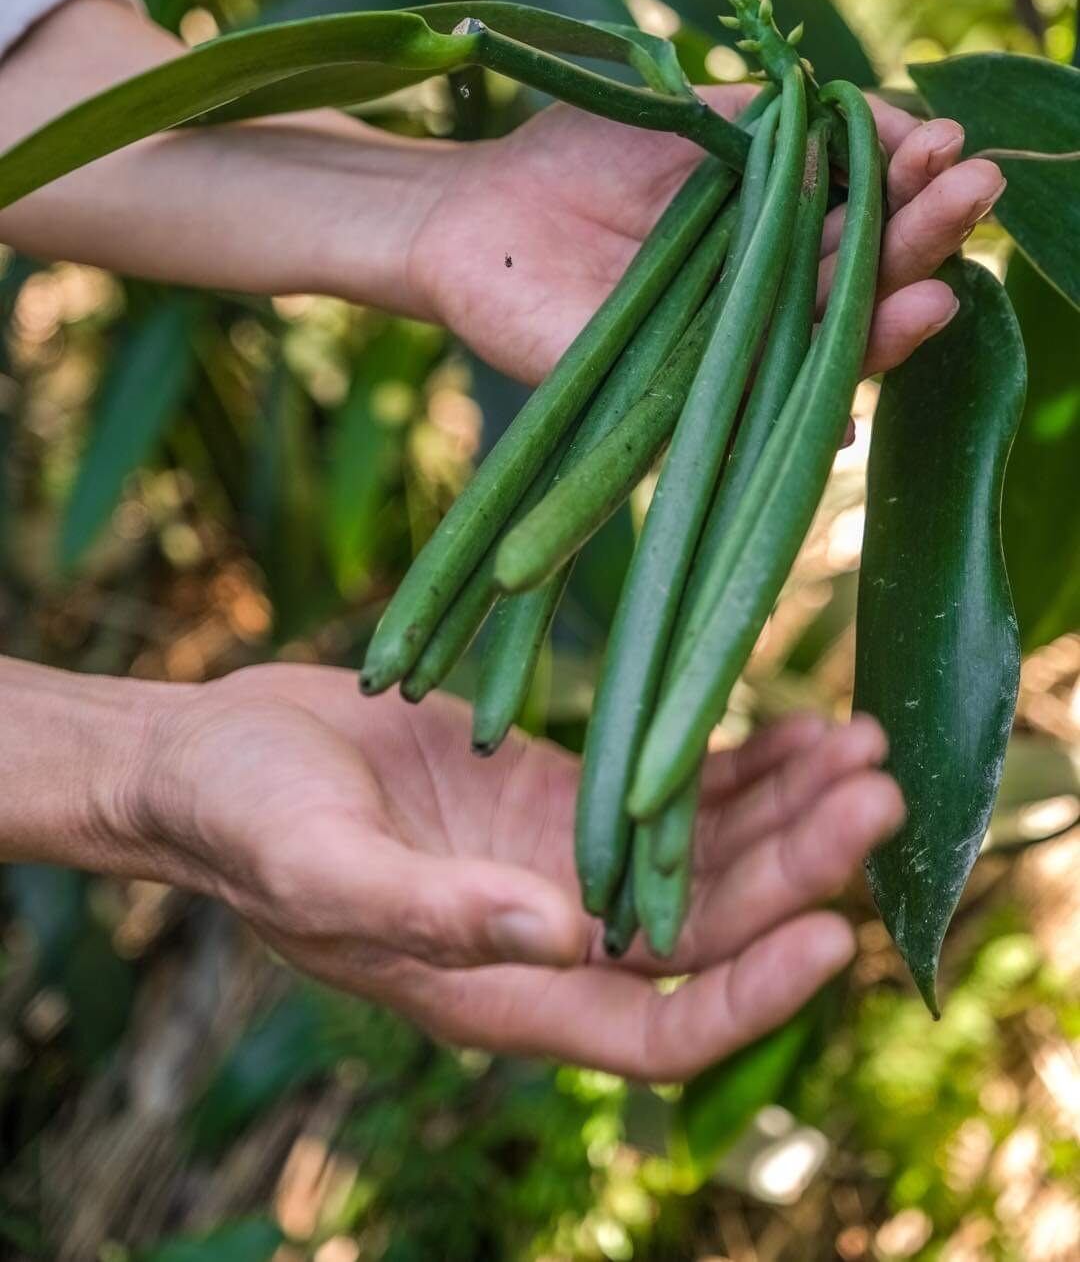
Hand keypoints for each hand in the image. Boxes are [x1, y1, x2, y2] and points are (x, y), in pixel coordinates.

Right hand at [136, 664, 902, 1081]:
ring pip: (704, 852)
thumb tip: (563, 938)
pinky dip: (733, 763)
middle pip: (708, 926)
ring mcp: (559, 858)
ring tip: (861, 744)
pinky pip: (667, 786)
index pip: (656, 1029)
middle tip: (878, 793)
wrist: (208, 754)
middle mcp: (549, 937)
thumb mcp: (318, 866)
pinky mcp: (555, 790)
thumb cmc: (238, 821)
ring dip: (787, 808)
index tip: (834, 933)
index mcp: (497, 990)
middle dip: (798, 869)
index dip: (749, 999)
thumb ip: (430, 911)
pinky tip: (794, 724)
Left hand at [412, 88, 1004, 383]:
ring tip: (936, 291)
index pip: (869, 213)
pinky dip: (792, 410)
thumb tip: (888, 111)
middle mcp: (766, 297)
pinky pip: (740, 410)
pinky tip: (843, 408)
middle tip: (976, 193)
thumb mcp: (697, 115)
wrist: (473, 208)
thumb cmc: (583, 152)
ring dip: (883, 322)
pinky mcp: (666, 396)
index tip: (949, 140)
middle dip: (923, 237)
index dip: (913, 180)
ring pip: (817, 345)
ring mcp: (723, 350)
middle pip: (863, 280)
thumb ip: (784, 119)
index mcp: (782, 231)